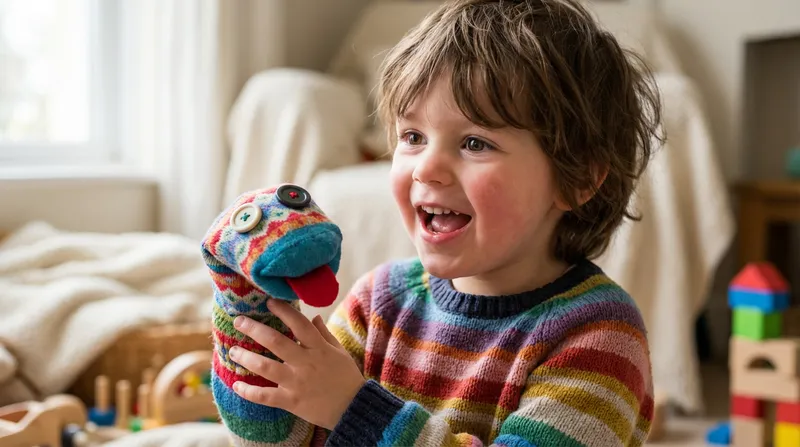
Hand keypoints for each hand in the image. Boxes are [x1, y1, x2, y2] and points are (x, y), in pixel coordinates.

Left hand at [228, 299, 365, 429]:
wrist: (353, 408)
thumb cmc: (346, 377)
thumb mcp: (339, 351)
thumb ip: (324, 334)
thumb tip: (313, 316)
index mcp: (319, 348)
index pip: (299, 324)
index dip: (283, 311)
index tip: (269, 302)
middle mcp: (306, 363)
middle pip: (276, 342)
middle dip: (254, 329)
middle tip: (239, 321)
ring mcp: (297, 383)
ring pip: (266, 367)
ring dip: (246, 358)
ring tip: (233, 351)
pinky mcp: (291, 401)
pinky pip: (265, 396)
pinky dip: (249, 391)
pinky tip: (236, 385)